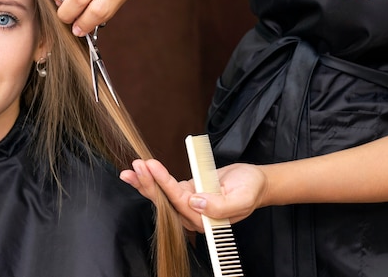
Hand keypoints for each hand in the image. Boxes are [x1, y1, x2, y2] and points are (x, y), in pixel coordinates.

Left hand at [120, 160, 268, 232]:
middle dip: (149, 183)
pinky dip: (153, 178)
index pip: (179, 203)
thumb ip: (221, 206)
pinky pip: (165, 187)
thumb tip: (196, 202)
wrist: (255, 181)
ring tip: (132, 168)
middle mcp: (193, 216)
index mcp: (205, 221)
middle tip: (136, 167)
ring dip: (146, 181)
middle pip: (165, 201)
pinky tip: (141, 171)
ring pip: (162, 195)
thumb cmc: (250, 189)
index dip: (164, 185)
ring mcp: (188, 204)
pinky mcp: (186, 192)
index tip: (153, 168)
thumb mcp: (242, 197)